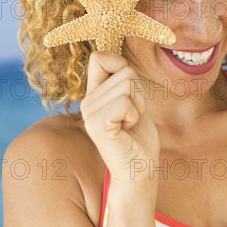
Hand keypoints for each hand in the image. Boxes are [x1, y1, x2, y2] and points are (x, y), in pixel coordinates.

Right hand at [80, 51, 159, 184]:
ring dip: (138, 105)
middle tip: (132, 117)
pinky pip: (125, 102)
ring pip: (128, 85)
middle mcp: (87, 100)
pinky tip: (126, 129)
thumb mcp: (133, 100)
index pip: (99, 57)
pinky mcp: (96, 124)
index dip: (121, 65)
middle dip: (139, 94)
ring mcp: (89, 112)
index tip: (130, 88)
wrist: (138, 169)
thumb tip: (123, 62)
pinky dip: (135, 115)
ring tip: (129, 123)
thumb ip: (124, 81)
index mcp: (94, 93)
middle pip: (125, 71)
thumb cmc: (138, 137)